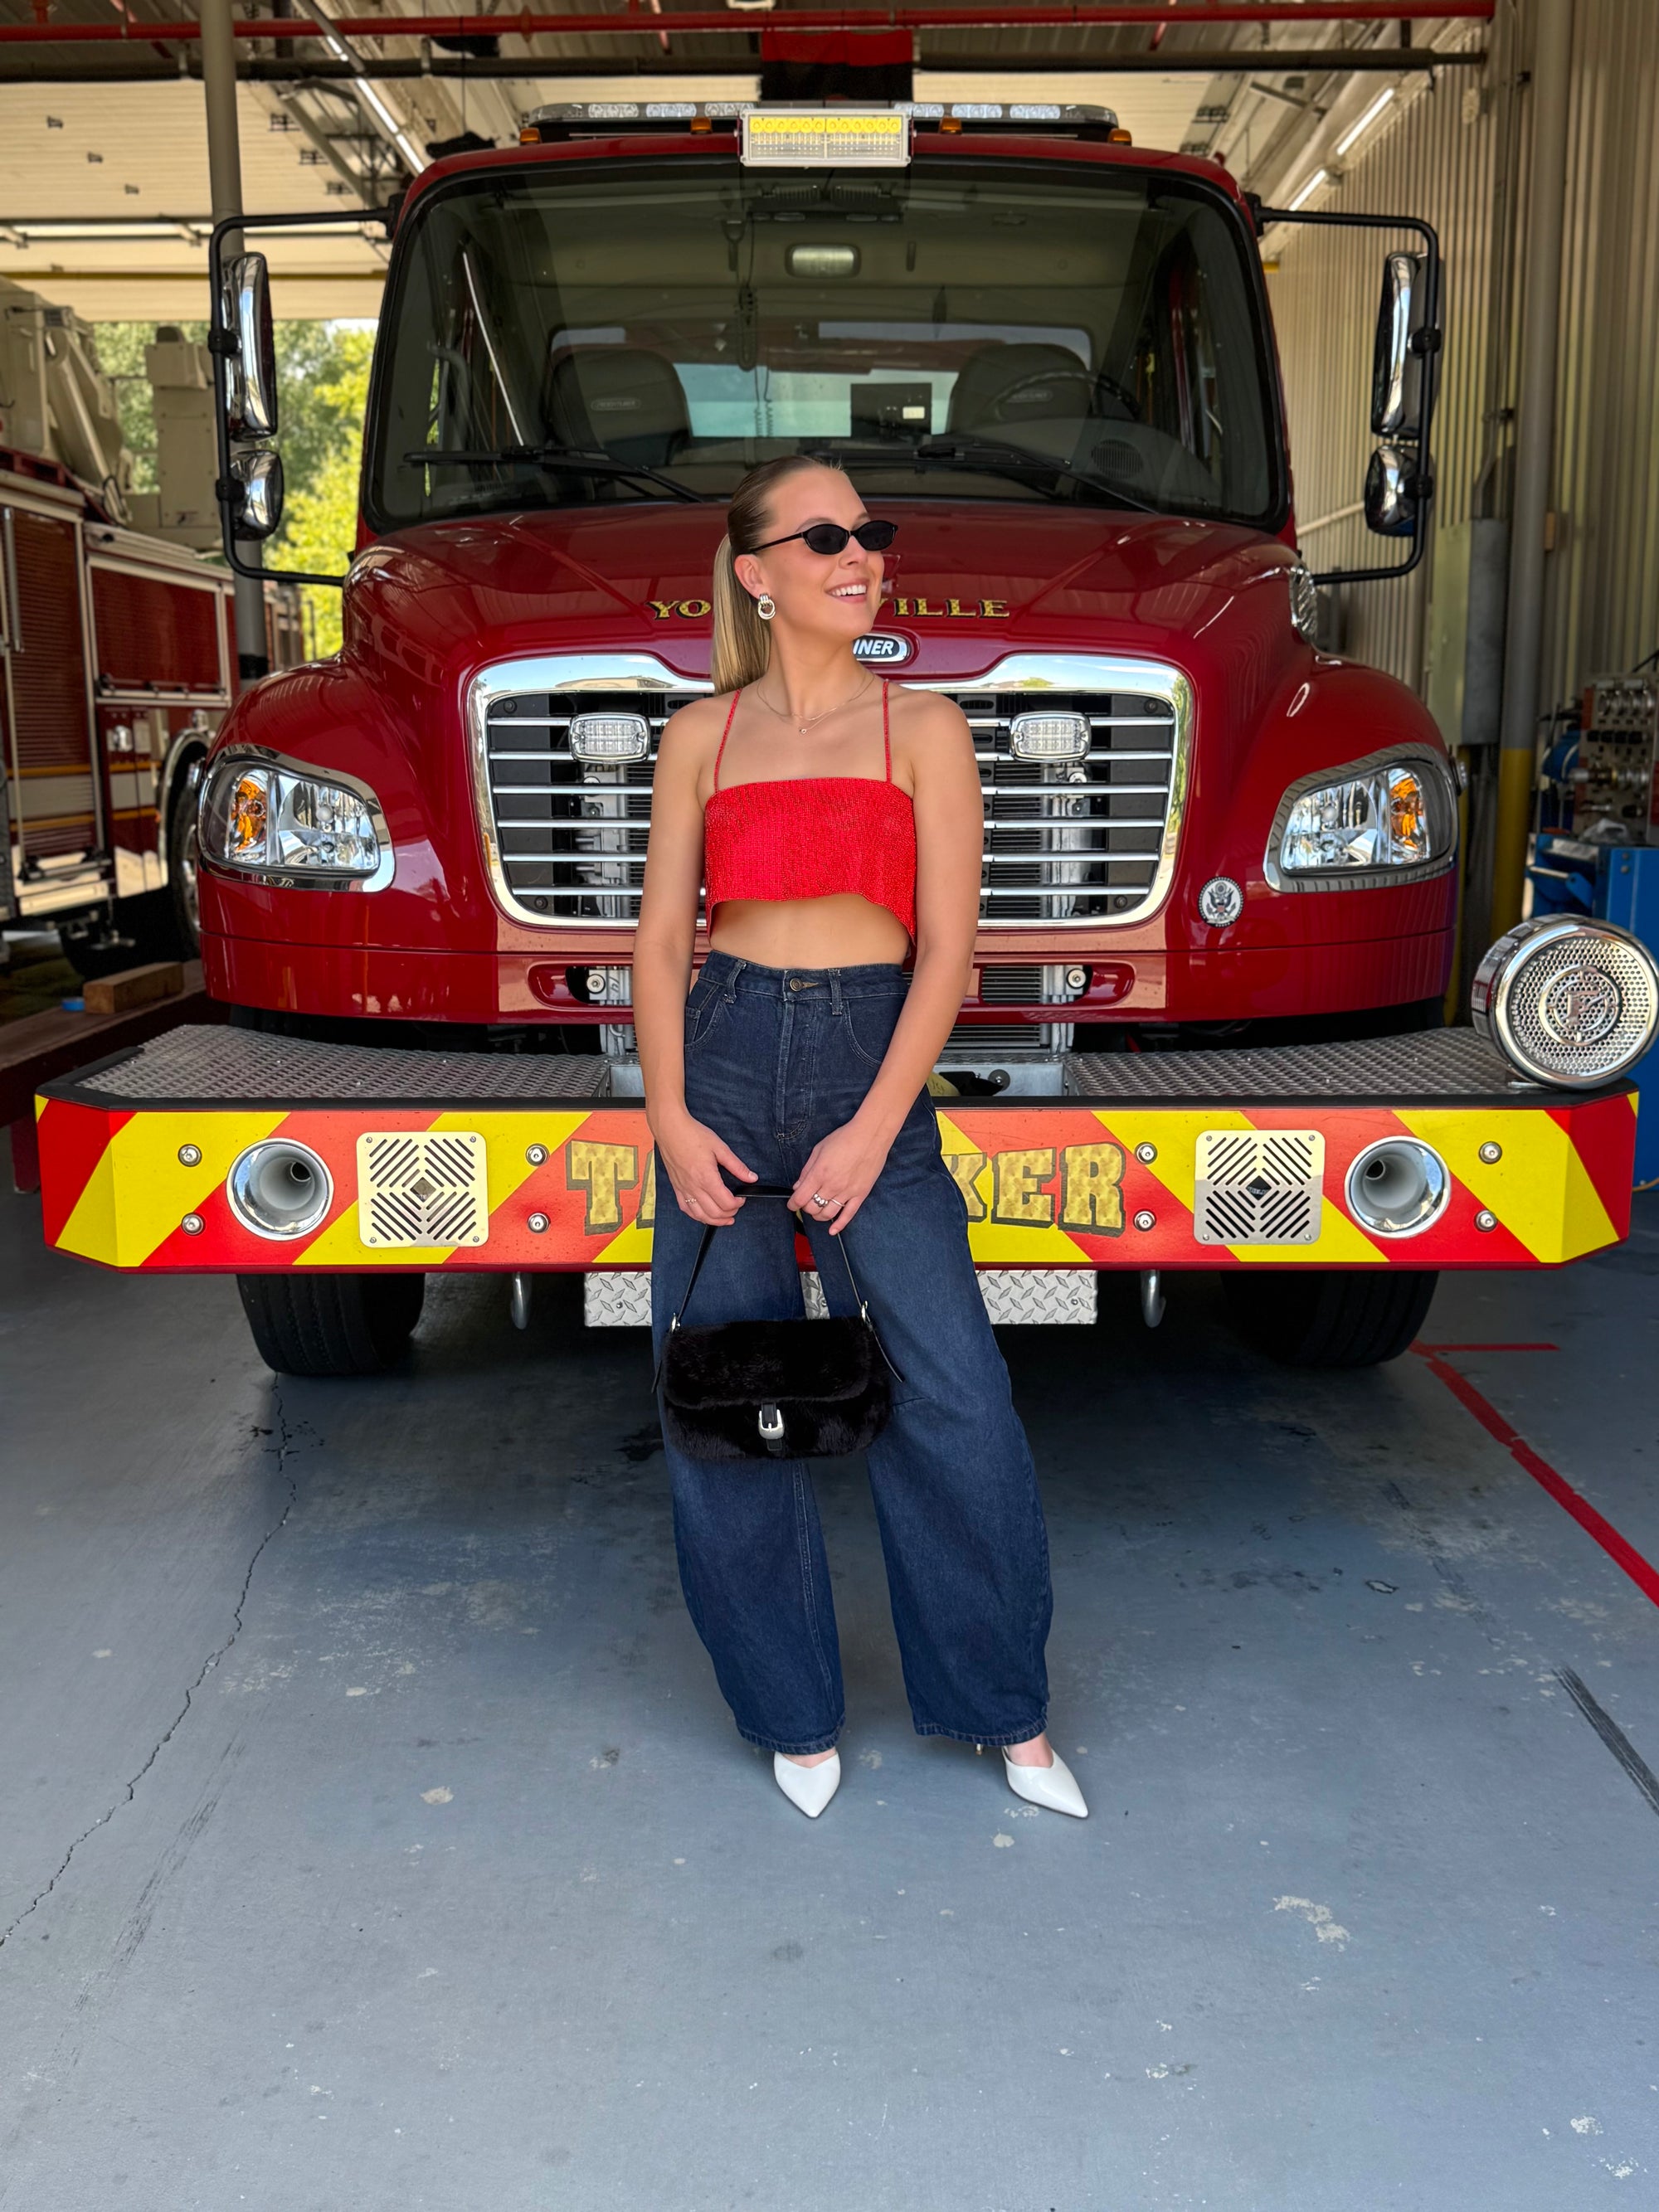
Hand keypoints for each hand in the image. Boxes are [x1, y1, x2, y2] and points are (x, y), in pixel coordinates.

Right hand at [651, 1110, 756, 1226]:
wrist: (670, 1129)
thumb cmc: (693, 1135)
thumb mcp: (720, 1148)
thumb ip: (737, 1166)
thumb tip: (751, 1177)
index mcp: (706, 1177)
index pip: (726, 1202)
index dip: (738, 1204)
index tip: (742, 1198)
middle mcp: (694, 1187)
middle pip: (714, 1213)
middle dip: (729, 1214)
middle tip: (736, 1208)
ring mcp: (683, 1189)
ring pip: (700, 1215)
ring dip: (714, 1221)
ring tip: (725, 1219)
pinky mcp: (676, 1187)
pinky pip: (686, 1209)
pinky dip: (697, 1216)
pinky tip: (704, 1214)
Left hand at [787, 1114, 895, 1235]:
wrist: (871, 1135)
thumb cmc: (844, 1138)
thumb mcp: (819, 1149)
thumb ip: (807, 1170)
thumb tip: (798, 1186)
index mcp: (819, 1173)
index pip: (800, 1198)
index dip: (792, 1204)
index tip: (791, 1204)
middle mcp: (832, 1186)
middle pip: (812, 1208)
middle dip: (805, 1208)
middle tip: (805, 1203)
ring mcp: (847, 1192)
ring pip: (827, 1214)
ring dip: (818, 1216)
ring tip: (817, 1211)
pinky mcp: (860, 1194)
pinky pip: (848, 1215)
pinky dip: (839, 1225)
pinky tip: (832, 1230)